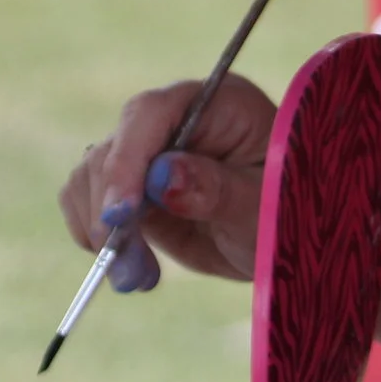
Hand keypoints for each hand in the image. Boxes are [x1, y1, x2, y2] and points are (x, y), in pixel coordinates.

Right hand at [59, 75, 277, 290]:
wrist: (287, 242)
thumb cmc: (291, 213)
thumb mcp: (263, 206)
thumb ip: (215, 188)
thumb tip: (159, 177)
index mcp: (216, 104)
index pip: (150, 113)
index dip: (127, 159)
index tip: (119, 214)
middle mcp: (175, 120)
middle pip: (112, 147)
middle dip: (110, 211)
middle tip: (128, 267)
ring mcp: (149, 153)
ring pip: (91, 176)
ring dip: (102, 231)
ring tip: (137, 278)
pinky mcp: (133, 187)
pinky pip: (89, 202)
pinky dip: (100, 239)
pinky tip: (134, 270)